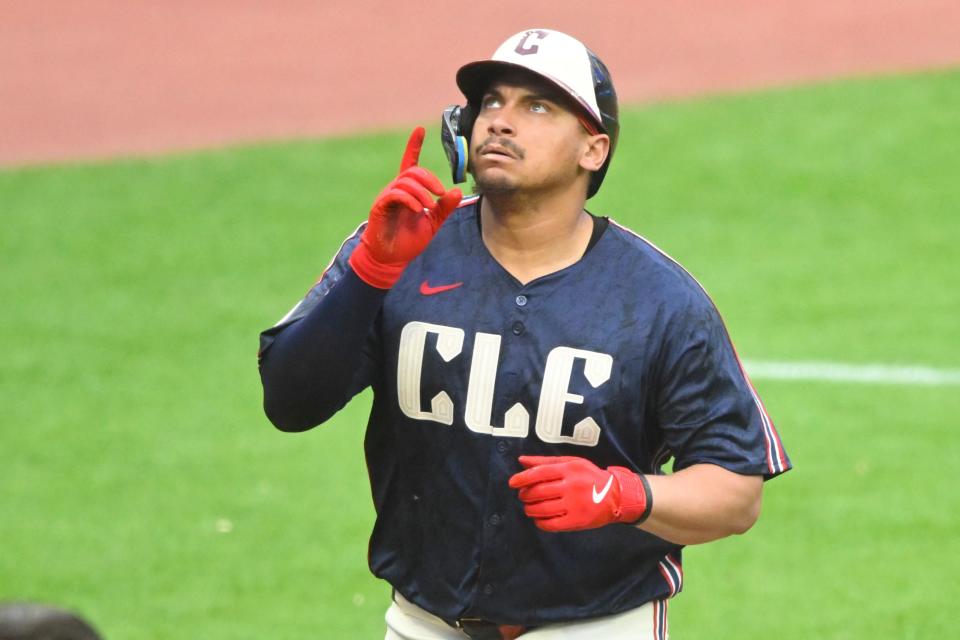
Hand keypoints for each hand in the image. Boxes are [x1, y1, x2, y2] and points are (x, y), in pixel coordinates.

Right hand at [348, 127, 461, 287]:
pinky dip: (409, 199)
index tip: (421, 129)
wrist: (392, 259)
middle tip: (440, 193)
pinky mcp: (380, 207)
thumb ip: (444, 207)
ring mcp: (387, 197)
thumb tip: (457, 191)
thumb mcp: (433, 223)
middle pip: (413, 172)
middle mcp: (397, 190)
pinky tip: (418, 209)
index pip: (411, 163)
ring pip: (405, 182)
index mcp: (408, 191)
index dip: (414, 145)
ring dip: (421, 193)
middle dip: (429, 179)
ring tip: (429, 207)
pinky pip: (395, 194)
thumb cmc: (409, 241)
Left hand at [508, 455, 652, 531]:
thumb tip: (521, 461)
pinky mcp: (577, 521)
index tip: (512, 483)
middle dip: (525, 495)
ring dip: (530, 509)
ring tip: (529, 507)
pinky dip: (540, 522)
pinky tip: (539, 518)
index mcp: (569, 469)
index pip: (539, 473)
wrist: (616, 495)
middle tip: (523, 496)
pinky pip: (551, 524)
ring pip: (542, 509)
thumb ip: (545, 461)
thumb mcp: (571, 462)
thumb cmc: (589, 476)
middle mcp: (571, 486)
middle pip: (538, 492)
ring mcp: (574, 505)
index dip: (522, 478)